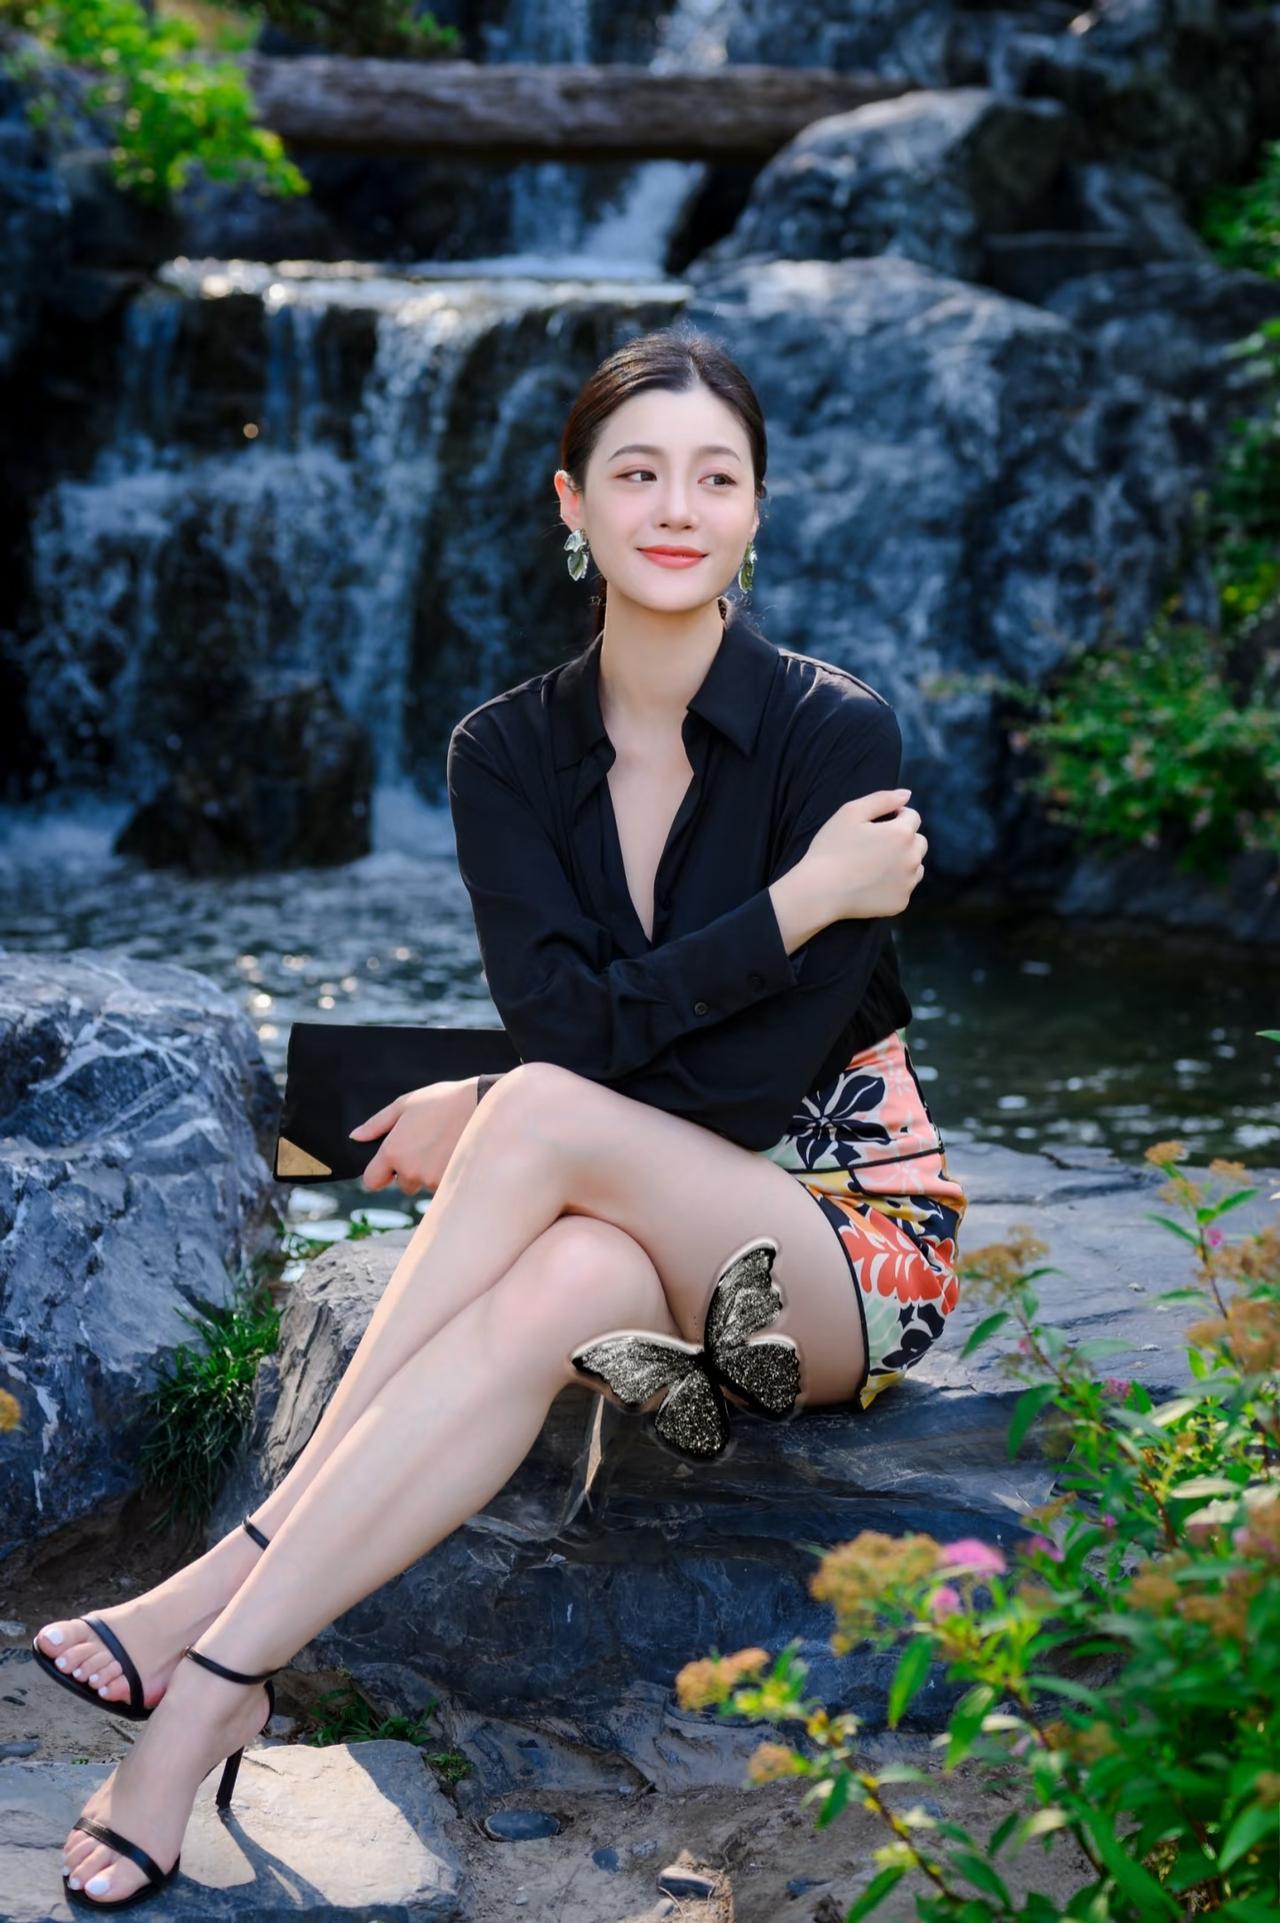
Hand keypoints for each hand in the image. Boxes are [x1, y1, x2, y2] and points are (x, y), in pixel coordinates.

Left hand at [349, 1077, 475, 1194]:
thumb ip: (377, 1124)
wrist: (485, 1107)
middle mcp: (409, 1170)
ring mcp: (432, 1180)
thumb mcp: (406, 1104)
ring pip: (426, 1184)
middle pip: (403, 1184)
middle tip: (430, 1144)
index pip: (372, 1181)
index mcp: (393, 1151)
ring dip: (432, 1171)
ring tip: (447, 1144)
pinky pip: (444, 1187)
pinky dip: (449, 1174)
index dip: (381, 1173)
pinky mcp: (452, 1184)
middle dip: (412, 1171)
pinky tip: (457, 1153)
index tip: (390, 1165)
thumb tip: (356, 1137)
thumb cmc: (444, 1101)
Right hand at [803, 787, 926, 918]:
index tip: (875, 826)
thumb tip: (907, 794)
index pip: (913, 817)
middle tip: (875, 846)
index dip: (894, 817)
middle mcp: (912, 859)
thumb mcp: (850, 812)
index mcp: (902, 833)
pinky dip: (894, 884)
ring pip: (916, 866)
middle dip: (904, 839)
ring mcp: (908, 883)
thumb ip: (882, 799)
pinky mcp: (900, 903)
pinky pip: (904, 888)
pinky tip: (872, 883)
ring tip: (874, 865)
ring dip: (902, 862)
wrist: (819, 891)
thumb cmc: (831, 848)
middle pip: (919, 842)